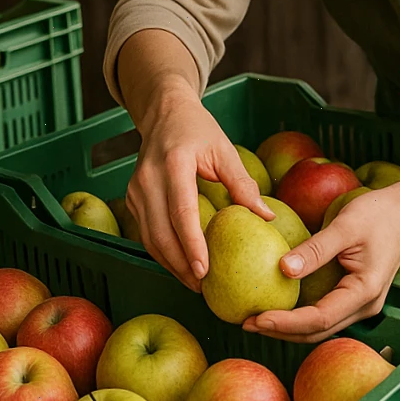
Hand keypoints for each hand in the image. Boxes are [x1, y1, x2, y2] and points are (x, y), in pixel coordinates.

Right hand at [125, 91, 275, 291]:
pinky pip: (146, 232)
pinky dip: (162, 252)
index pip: (181, 212)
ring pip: (149, 238)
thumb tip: (267, 217)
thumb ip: (242, 183)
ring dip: (170, 264)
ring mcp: (135, 189)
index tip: (204, 270)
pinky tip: (181, 264)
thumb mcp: (224, 149)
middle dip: (180, 264)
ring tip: (194, 283)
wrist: (164, 113)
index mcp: (173, 163)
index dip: (192, 244)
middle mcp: (148, 178)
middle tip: (203, 287)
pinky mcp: (132, 198)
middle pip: (161, 233)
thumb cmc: (198, 130)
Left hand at [243, 182, 399, 343]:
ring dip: (288, 327)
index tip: (256, 318)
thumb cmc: (380, 214)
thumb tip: (281, 269)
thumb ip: (315, 250)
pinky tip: (279, 306)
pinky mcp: (355, 297)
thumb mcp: (345, 226)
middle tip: (245, 323)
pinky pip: (324, 314)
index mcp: (364, 292)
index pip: (319, 319)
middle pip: (317, 331)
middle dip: (281, 331)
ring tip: (255, 320)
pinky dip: (300, 316)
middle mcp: (364, 306)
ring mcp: (361, 304)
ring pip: (320, 327)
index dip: (285, 323)